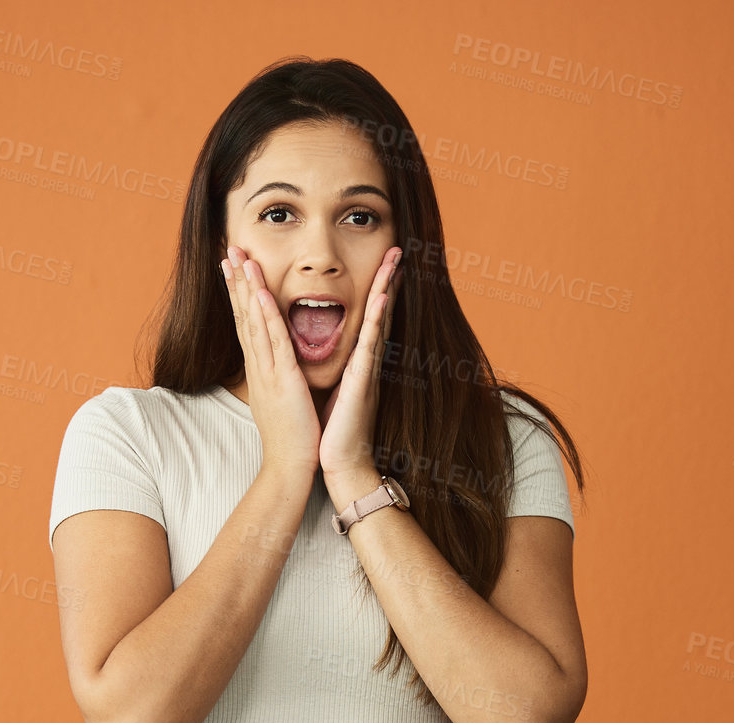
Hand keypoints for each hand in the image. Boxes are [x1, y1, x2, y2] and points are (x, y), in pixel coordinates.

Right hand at [221, 245, 319, 476]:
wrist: (290, 466)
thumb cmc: (290, 437)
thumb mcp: (280, 399)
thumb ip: (277, 378)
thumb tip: (276, 367)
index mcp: (261, 369)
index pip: (246, 324)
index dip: (239, 295)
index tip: (233, 268)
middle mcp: (259, 366)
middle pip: (243, 316)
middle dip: (235, 282)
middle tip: (228, 250)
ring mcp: (267, 371)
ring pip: (254, 322)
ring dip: (246, 288)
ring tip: (239, 258)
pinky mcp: (282, 379)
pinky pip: (273, 341)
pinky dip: (266, 315)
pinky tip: (260, 293)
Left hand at [318, 245, 402, 477]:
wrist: (343, 463)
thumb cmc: (337, 430)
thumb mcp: (338, 391)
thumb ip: (343, 371)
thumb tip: (340, 356)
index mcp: (359, 362)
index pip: (369, 318)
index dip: (376, 289)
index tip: (383, 263)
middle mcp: (368, 361)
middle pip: (380, 311)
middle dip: (388, 279)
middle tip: (396, 249)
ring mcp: (368, 369)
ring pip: (379, 321)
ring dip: (387, 288)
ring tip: (394, 260)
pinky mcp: (362, 381)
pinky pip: (369, 344)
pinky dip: (377, 320)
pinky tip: (381, 298)